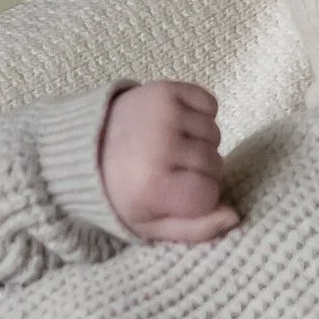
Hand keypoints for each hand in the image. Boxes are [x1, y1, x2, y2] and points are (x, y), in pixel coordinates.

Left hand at [97, 80, 239, 242]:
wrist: (85, 145)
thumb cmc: (122, 190)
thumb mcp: (149, 225)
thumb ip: (195, 230)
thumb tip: (233, 216)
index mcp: (154, 186)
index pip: (210, 194)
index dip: (198, 198)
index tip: (173, 194)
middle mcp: (160, 145)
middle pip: (215, 163)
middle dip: (199, 171)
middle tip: (167, 169)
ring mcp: (164, 113)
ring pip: (215, 134)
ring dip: (199, 143)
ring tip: (168, 146)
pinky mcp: (165, 89)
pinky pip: (210, 104)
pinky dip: (200, 114)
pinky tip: (175, 125)